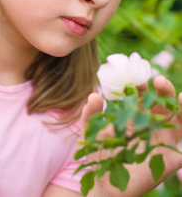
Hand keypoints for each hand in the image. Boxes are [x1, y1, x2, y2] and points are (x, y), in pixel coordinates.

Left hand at [81, 75, 181, 196]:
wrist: (104, 185)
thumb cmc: (100, 155)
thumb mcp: (92, 132)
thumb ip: (91, 114)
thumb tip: (94, 94)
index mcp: (135, 116)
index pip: (142, 96)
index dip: (141, 86)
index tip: (136, 79)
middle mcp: (150, 125)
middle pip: (162, 104)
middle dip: (163, 90)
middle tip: (158, 80)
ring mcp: (161, 141)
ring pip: (177, 120)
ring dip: (181, 107)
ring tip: (180, 96)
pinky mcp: (169, 159)